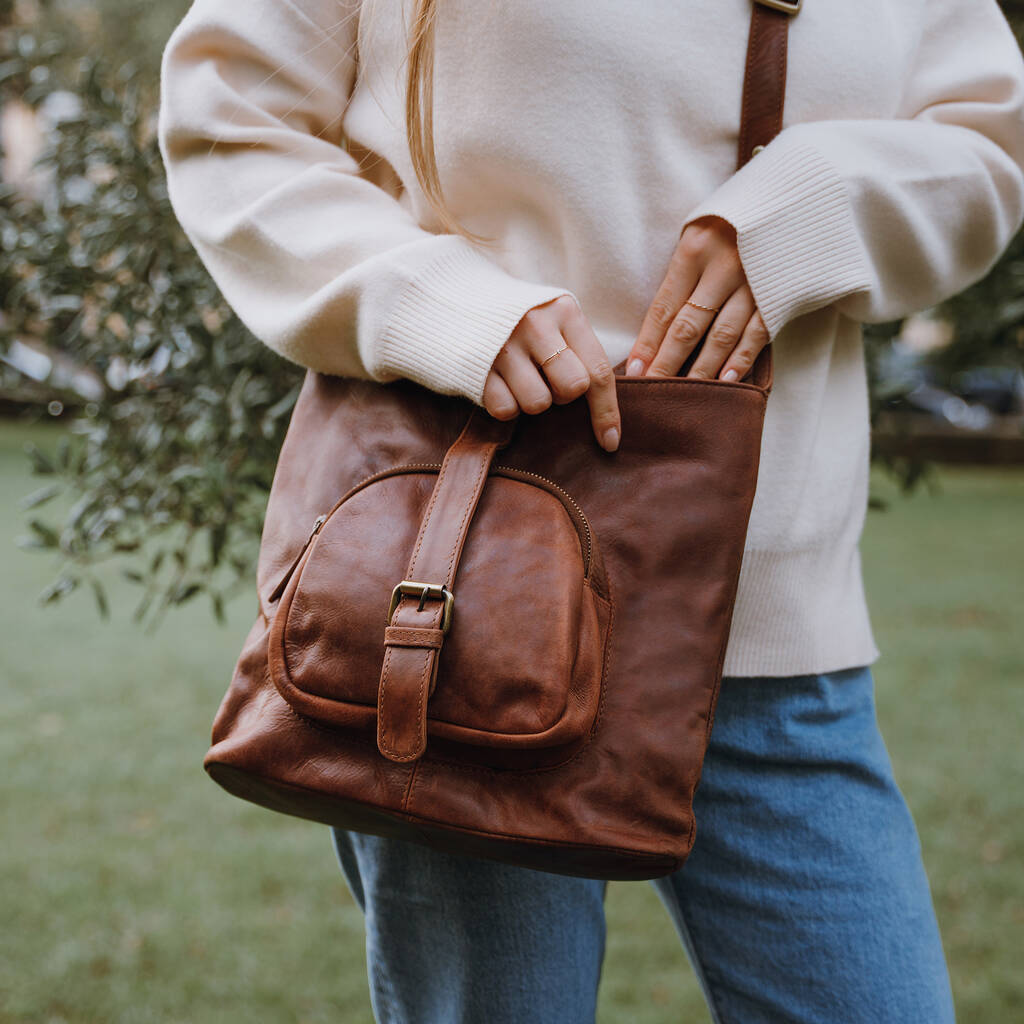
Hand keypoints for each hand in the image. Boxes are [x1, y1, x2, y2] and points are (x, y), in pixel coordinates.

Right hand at [483, 294, 621, 451]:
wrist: (454, 296)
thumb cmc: (518, 317)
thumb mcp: (553, 319)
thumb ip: (579, 350)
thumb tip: (605, 413)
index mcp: (564, 311)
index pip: (598, 370)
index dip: (607, 412)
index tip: (610, 442)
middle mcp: (536, 324)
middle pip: (572, 388)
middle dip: (563, 396)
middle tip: (545, 380)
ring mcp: (503, 344)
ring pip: (538, 403)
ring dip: (532, 402)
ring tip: (519, 379)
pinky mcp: (476, 365)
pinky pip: (504, 409)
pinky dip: (505, 405)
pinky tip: (498, 383)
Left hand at [626, 216, 768, 380]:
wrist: (797, 195)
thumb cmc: (735, 218)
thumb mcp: (700, 231)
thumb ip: (682, 273)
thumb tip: (658, 326)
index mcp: (695, 248)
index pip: (664, 307)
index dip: (648, 343)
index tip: (633, 372)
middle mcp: (724, 266)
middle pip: (688, 326)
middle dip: (667, 363)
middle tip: (651, 391)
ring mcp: (754, 281)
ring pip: (721, 335)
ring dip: (701, 369)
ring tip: (685, 393)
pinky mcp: (779, 293)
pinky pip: (756, 333)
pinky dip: (740, 359)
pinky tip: (725, 380)